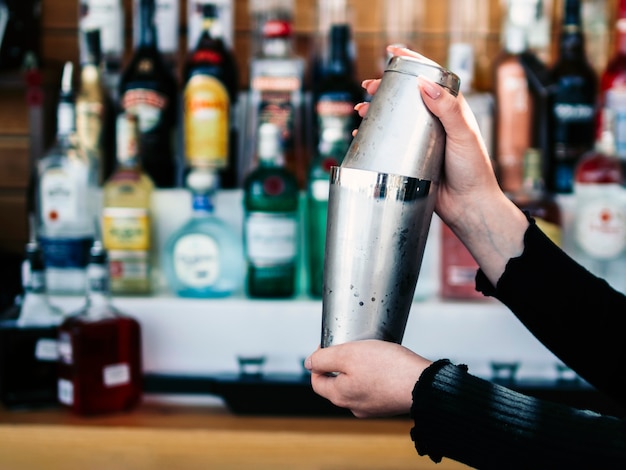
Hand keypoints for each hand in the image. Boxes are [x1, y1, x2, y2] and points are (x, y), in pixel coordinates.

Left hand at [305, 340, 431, 417]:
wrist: (424, 384)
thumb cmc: (387, 368)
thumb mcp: (348, 354)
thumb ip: (323, 359)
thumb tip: (308, 363)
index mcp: (340, 395)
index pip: (316, 380)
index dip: (318, 360)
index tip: (330, 344)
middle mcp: (353, 406)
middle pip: (336, 383)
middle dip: (339, 363)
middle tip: (352, 346)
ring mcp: (372, 407)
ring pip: (355, 385)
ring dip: (358, 369)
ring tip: (370, 353)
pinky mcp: (388, 404)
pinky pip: (373, 388)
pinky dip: (374, 375)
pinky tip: (385, 364)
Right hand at [355, 45, 527, 284]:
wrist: (468, 206)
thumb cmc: (473, 170)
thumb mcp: (463, 135)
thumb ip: (448, 108)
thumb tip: (425, 83)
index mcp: (450, 109)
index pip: (430, 77)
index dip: (411, 61)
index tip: (392, 51)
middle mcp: (434, 122)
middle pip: (406, 96)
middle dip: (385, 87)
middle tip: (368, 85)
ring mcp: (421, 141)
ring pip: (394, 118)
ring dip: (376, 111)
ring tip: (361, 110)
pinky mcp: (410, 159)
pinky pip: (389, 143)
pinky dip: (373, 136)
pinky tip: (361, 136)